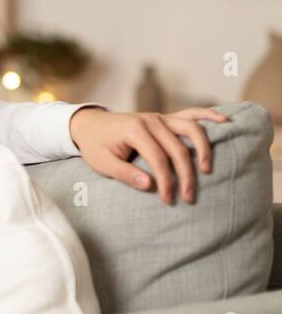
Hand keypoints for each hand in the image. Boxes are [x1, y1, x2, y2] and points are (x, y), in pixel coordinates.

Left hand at [68, 106, 227, 204]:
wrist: (89, 125)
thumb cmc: (95, 146)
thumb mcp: (101, 163)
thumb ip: (125, 174)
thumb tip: (150, 186)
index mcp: (134, 130)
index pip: (158, 159)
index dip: (166, 181)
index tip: (168, 199)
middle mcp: (151, 120)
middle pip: (177, 148)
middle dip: (185, 175)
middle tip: (189, 197)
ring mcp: (160, 117)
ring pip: (190, 129)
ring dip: (203, 149)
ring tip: (207, 170)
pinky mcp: (165, 117)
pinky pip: (191, 113)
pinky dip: (208, 115)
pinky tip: (224, 120)